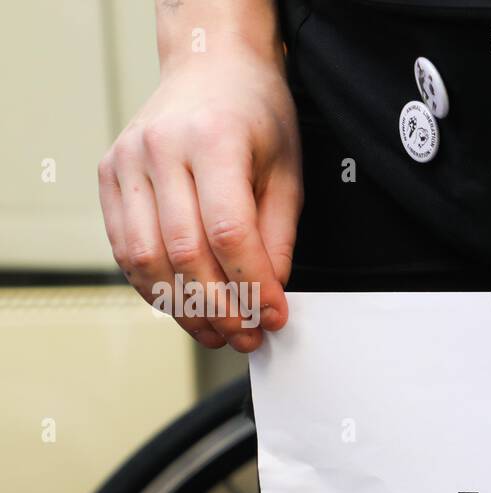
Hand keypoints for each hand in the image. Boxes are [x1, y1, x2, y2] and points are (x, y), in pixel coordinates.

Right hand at [98, 40, 300, 350]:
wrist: (211, 65)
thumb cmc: (255, 115)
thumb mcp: (287, 171)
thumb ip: (278, 235)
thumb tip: (270, 294)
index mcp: (213, 140)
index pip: (229, 233)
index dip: (252, 285)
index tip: (274, 315)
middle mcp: (160, 149)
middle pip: (185, 252)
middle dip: (221, 307)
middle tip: (247, 335)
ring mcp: (127, 162)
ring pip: (147, 258)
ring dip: (183, 308)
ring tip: (217, 332)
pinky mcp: (108, 176)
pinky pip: (125, 248)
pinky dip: (154, 286)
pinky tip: (185, 306)